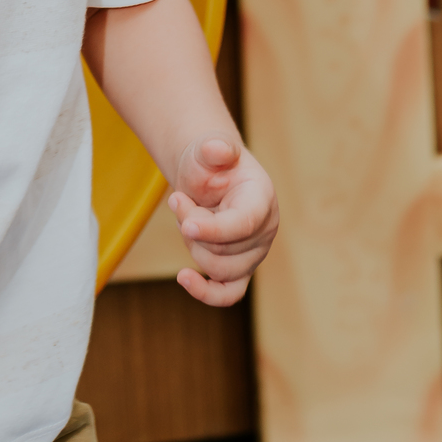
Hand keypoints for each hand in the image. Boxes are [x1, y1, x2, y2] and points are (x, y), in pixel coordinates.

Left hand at [169, 134, 277, 305]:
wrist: (207, 176)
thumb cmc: (208, 162)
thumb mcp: (207, 149)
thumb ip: (213, 148)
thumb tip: (216, 148)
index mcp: (262, 199)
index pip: (243, 225)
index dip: (213, 228)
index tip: (185, 224)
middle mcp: (265, 231)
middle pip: (223, 249)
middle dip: (190, 225)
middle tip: (177, 199)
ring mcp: (253, 254)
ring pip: (218, 269)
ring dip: (191, 244)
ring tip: (185, 216)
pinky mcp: (240, 269)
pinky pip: (229, 294)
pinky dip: (207, 292)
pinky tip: (184, 277)